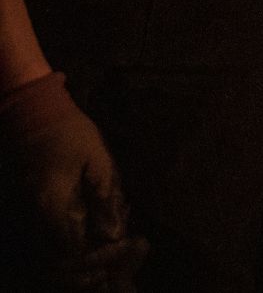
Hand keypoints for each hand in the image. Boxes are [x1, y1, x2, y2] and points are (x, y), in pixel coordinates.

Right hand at [0, 73, 147, 289]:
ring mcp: (28, 214)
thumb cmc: (70, 132)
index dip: (100, 255)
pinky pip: (49, 235)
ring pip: (54, 250)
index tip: (124, 244)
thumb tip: (114, 233)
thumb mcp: (98, 159)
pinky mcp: (29, 209)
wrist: (34, 113)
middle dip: (92, 258)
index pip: (74, 252)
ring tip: (112, 230)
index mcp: (53, 205)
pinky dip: (72, 236)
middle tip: (121, 240)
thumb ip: (106, 197)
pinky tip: (95, 218)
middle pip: (61, 259)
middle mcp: (35, 217)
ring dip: (83, 249)